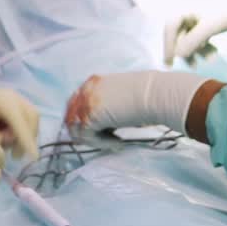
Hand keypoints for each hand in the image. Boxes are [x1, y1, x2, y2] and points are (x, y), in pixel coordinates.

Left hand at [0, 90, 39, 157]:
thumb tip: (3, 145)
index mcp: (0, 100)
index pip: (19, 120)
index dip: (26, 139)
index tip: (33, 157)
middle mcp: (11, 96)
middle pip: (31, 117)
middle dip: (27, 137)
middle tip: (14, 156)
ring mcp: (15, 99)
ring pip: (31, 119)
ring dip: (25, 135)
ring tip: (6, 146)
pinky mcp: (15, 106)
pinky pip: (27, 119)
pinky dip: (22, 132)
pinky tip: (7, 139)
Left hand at [64, 70, 207, 134]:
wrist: (156, 95)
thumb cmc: (147, 97)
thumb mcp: (119, 97)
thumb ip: (105, 105)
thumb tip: (99, 123)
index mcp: (93, 82)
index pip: (75, 104)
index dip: (83, 121)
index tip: (99, 131)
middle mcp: (85, 90)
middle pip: (70, 117)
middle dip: (84, 132)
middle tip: (103, 141)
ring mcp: (85, 102)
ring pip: (76, 129)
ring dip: (93, 139)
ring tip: (114, 141)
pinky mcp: (89, 116)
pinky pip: (86, 137)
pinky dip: (101, 143)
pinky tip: (118, 141)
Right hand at [163, 0, 226, 64]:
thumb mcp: (211, 26)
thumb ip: (193, 40)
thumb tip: (178, 55)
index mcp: (187, 7)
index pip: (170, 26)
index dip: (168, 45)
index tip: (170, 63)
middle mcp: (191, 10)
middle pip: (180, 33)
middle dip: (186, 50)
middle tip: (192, 66)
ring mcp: (200, 15)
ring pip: (191, 37)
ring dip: (197, 50)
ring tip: (210, 60)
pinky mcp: (210, 20)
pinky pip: (200, 36)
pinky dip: (204, 46)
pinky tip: (214, 53)